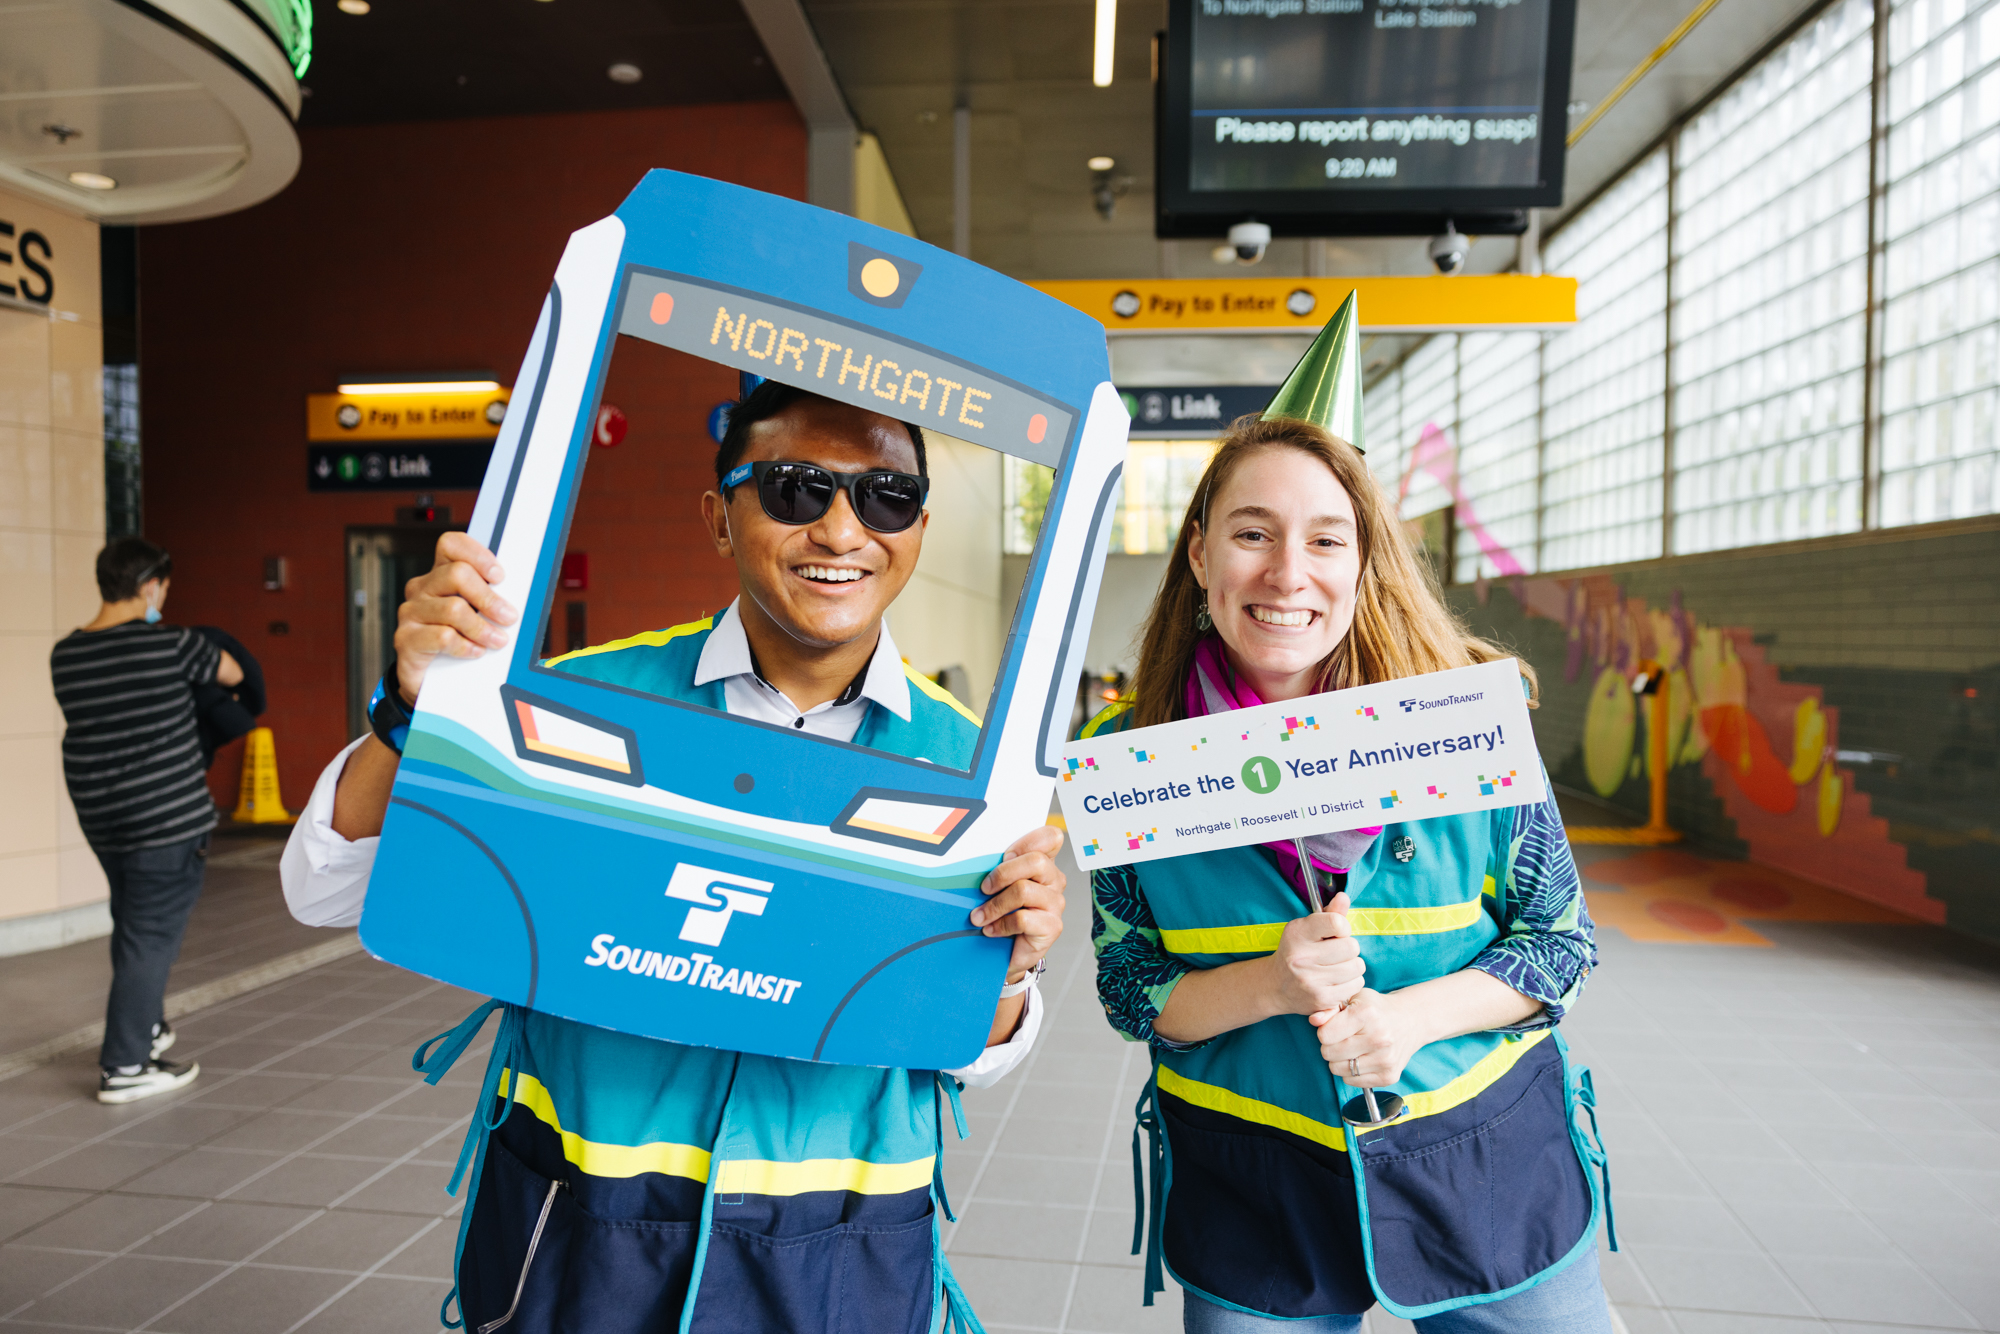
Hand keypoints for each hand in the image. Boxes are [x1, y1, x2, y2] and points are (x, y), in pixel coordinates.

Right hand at [392, 533, 520, 702]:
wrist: (431, 680)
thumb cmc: (460, 641)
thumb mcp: (478, 616)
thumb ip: (491, 601)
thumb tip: (520, 599)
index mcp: (441, 574)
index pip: (451, 544)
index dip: (477, 555)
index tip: (499, 576)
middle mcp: (422, 588)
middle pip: (457, 574)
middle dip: (489, 598)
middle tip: (509, 617)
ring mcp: (411, 612)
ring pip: (453, 609)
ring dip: (482, 627)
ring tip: (497, 641)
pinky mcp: (405, 638)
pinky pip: (443, 637)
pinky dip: (465, 646)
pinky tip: (475, 652)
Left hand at [971, 825, 1065, 982]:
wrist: (1004, 953)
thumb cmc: (999, 914)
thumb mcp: (997, 886)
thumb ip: (997, 868)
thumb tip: (976, 862)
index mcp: (1043, 863)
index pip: (1051, 837)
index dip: (1026, 842)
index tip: (1004, 856)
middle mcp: (1054, 880)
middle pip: (1036, 861)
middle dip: (1002, 873)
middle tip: (983, 888)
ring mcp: (1055, 903)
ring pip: (1024, 891)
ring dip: (994, 905)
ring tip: (979, 917)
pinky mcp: (1052, 927)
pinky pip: (1022, 919)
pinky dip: (1000, 925)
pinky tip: (990, 930)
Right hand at [1264, 892, 1364, 1016]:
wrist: (1274, 986)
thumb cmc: (1296, 951)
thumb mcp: (1307, 929)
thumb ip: (1329, 913)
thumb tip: (1344, 896)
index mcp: (1297, 934)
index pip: (1336, 923)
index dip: (1343, 927)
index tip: (1336, 933)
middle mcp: (1301, 957)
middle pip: (1352, 946)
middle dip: (1348, 948)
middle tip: (1336, 953)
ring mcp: (1311, 981)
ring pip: (1357, 966)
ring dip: (1352, 966)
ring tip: (1338, 967)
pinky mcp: (1321, 999)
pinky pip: (1356, 984)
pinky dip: (1351, 982)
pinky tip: (1337, 981)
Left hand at [1312, 988, 1424, 1087]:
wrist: (1411, 1021)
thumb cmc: (1376, 1008)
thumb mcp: (1353, 998)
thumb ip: (1329, 1008)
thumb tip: (1313, 1020)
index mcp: (1367, 1014)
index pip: (1324, 1035)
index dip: (1325, 1030)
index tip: (1336, 1025)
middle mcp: (1379, 1039)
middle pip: (1329, 1054)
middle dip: (1330, 1045)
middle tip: (1344, 1037)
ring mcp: (1385, 1060)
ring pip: (1338, 1070)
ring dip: (1340, 1060)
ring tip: (1353, 1047)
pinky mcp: (1389, 1076)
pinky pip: (1352, 1081)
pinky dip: (1352, 1072)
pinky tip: (1363, 1058)